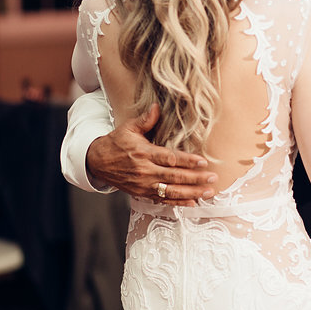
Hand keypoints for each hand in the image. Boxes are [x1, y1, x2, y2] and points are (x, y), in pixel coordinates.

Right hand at [85, 104, 217, 205]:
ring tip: (208, 192)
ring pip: (171, 191)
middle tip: (213, 178)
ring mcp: (144, 184)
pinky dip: (178, 202)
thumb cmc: (116, 143)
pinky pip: (163, 200)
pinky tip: (193, 202)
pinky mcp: (142, 193)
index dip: (187, 161)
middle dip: (195, 179)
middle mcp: (145, 171)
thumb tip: (157, 107)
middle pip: (174, 176)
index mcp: (144, 153)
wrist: (98, 162)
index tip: (203, 162)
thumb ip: (146, 119)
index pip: (169, 158)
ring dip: (191, 192)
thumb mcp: (129, 128)